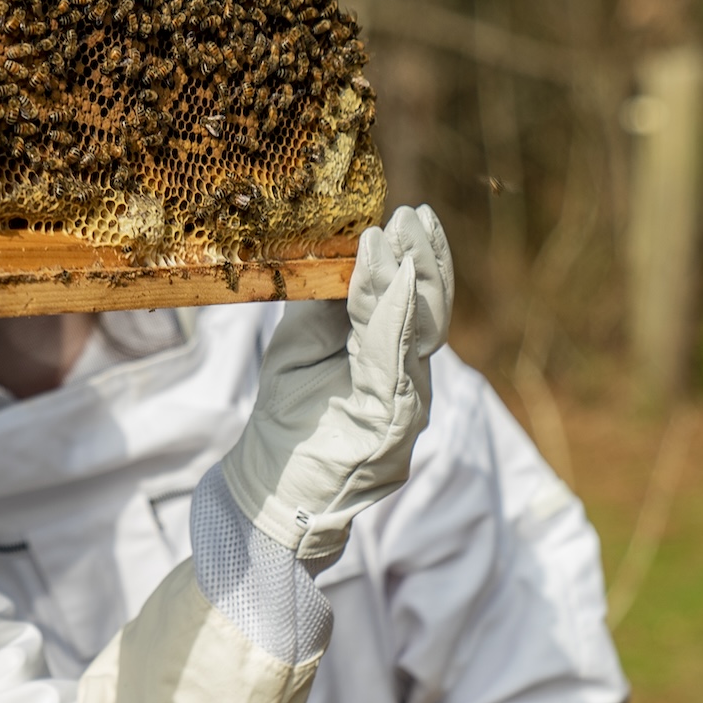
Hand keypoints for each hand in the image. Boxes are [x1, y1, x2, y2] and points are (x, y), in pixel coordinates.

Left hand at [220, 205, 452, 563]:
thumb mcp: (303, 344)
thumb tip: (343, 249)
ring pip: (419, 336)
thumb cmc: (290, 416)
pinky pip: (396, 366)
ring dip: (410, 280)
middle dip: (423, 261)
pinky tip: (392, 284)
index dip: (420, 260)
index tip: (414, 215)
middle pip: (431, 315)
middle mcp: (410, 384)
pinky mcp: (389, 430)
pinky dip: (396, 321)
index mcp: (393, 362)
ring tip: (398, 238)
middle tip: (412, 215)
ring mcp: (405, 409)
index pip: (418, 304)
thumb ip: (329, 303)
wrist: (270, 487)